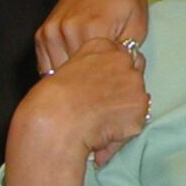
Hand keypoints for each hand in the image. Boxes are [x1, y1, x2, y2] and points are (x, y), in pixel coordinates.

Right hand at [3, 37, 148, 185]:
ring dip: (119, 121)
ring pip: (135, 104)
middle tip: (91, 117)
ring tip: (91, 129)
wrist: (50, 126)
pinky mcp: (140, 108)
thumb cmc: (45, 107)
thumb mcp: (63, 79)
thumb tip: (98, 88)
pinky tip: (100, 140)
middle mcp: (119, 60)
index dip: (109, 81)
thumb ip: (85, 76)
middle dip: (118, 99)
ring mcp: (132, 83)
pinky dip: (120, 137)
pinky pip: (134, 127)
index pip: (122, 54)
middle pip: (134, 78)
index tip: (93, 97)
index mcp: (97, 45)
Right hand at [36, 0, 150, 73]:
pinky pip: (46, 66)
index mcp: (92, 27)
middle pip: (73, 76)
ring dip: (71, 78)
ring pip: (58, 74)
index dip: (104, 84)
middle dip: (87, 83)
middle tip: (100, 82)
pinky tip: (75, 68)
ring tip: (88, 75)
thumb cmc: (126, 3)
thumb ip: (125, 56)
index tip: (111, 86)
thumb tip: (115, 80)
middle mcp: (66, 29)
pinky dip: (59, 72)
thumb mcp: (136, 28)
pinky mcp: (42, 34)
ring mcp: (51, 31)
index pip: (93, 73)